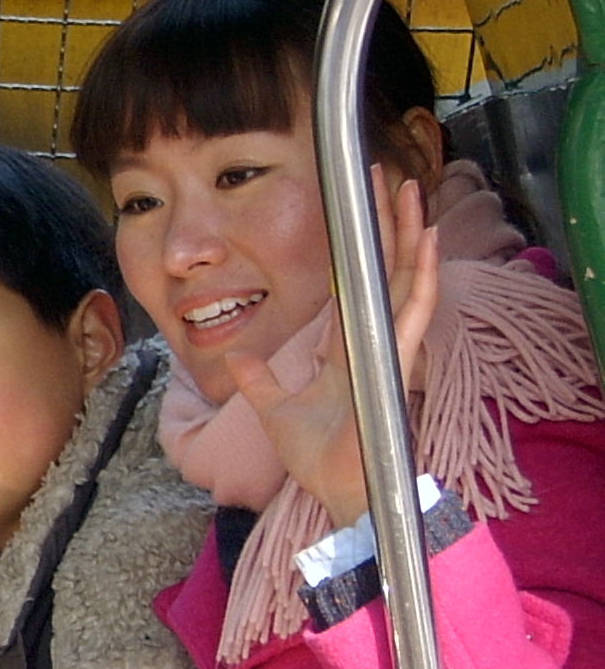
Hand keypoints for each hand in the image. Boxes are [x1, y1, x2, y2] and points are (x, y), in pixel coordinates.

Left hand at [224, 170, 439, 528]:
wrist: (338, 492)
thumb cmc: (319, 456)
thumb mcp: (276, 408)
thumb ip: (261, 379)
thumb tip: (240, 356)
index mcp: (349, 344)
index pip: (358, 282)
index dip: (362, 245)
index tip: (359, 205)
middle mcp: (374, 339)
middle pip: (386, 268)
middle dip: (387, 222)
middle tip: (386, 176)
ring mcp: (389, 348)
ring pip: (407, 279)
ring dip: (410, 234)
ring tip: (413, 191)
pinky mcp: (395, 364)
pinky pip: (413, 312)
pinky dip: (423, 276)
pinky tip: (429, 243)